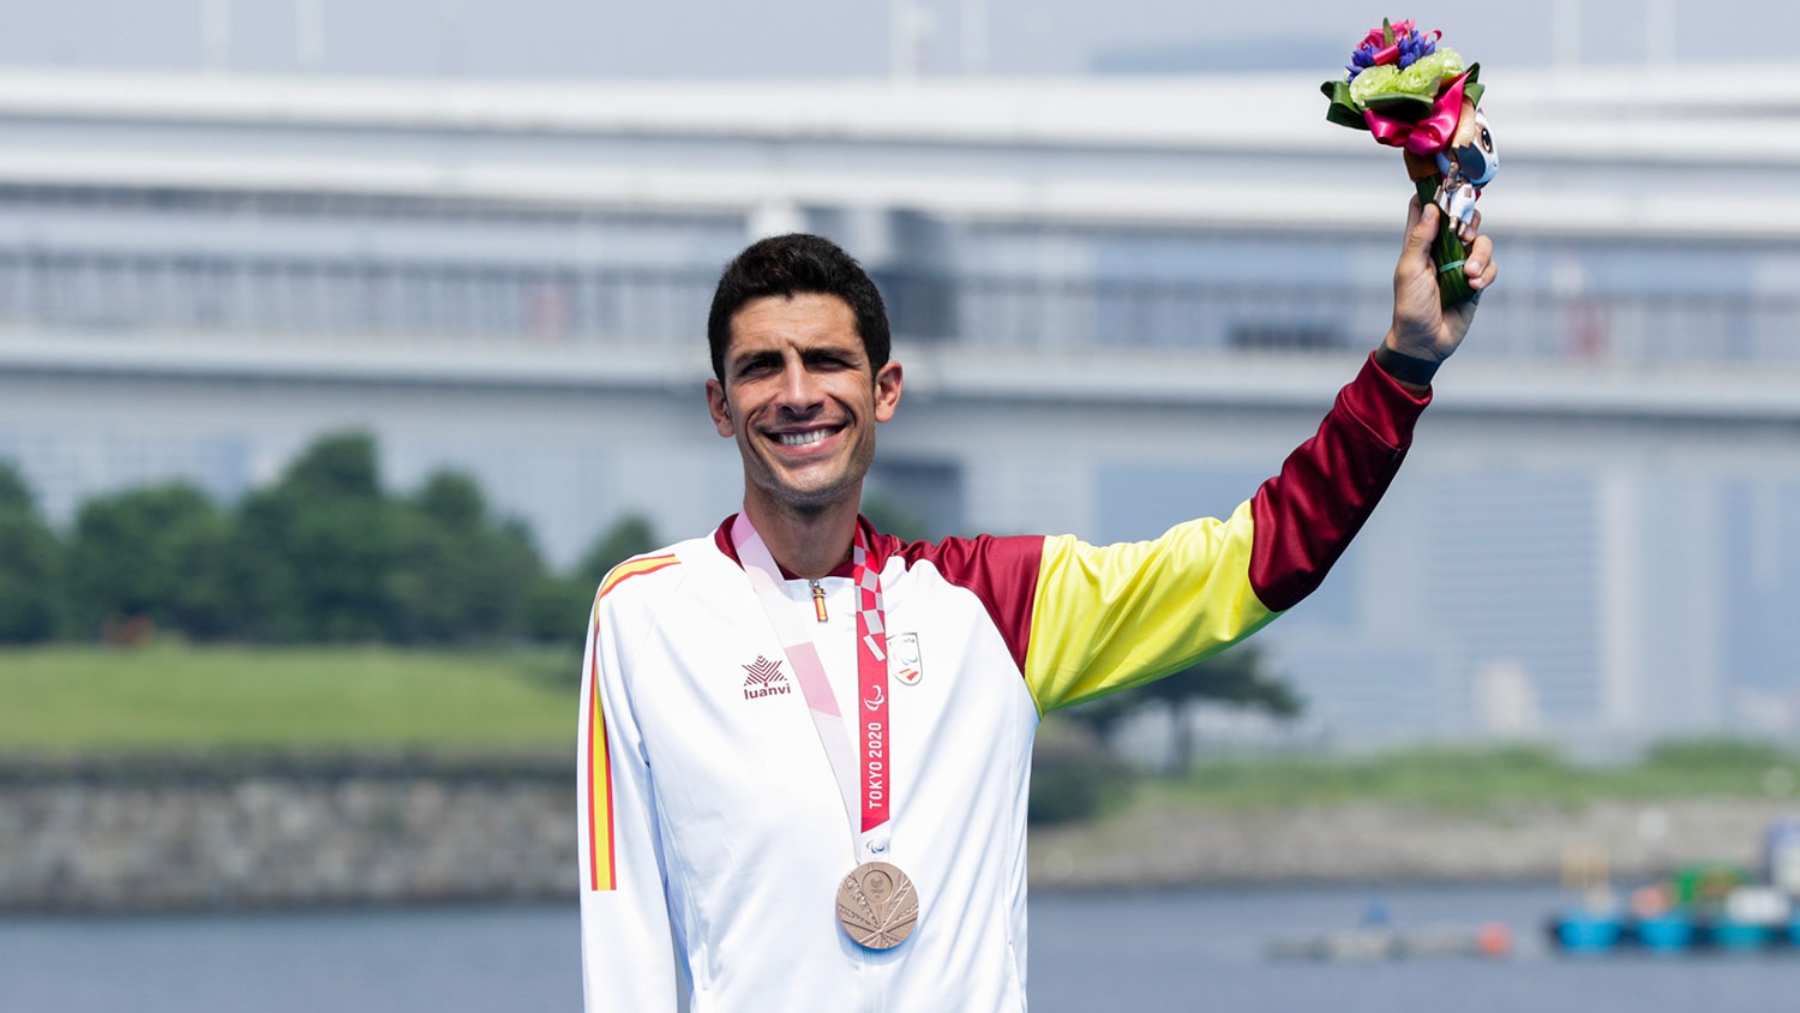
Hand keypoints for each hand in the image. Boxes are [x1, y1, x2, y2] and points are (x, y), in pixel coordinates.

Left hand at [1385, 197, 1495, 362]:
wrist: (1425, 342)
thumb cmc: (1410, 307)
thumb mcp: (1409, 270)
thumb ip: (1420, 239)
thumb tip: (1430, 206)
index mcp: (1420, 243)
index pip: (1426, 208)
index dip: (1435, 192)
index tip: (1449, 180)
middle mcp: (1441, 249)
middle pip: (1463, 218)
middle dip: (1469, 221)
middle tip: (1465, 234)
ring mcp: (1461, 264)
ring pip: (1482, 242)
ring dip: (1480, 255)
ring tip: (1469, 275)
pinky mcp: (1476, 281)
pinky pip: (1490, 267)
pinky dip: (1486, 274)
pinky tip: (1474, 287)